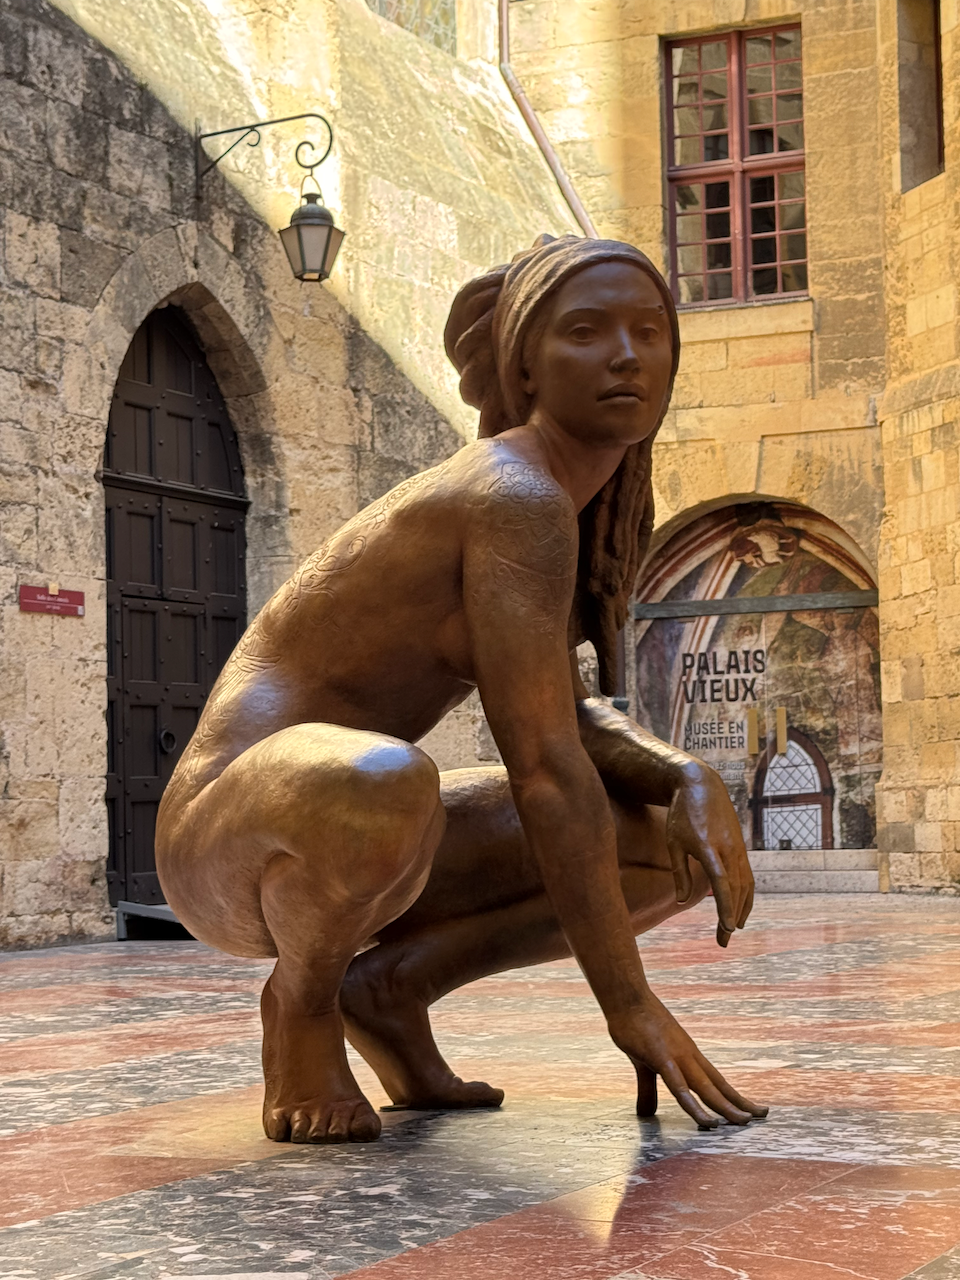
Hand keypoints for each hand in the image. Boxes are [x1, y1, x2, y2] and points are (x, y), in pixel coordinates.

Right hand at [609, 992, 768, 1127]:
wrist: (626, 997)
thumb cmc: (635, 1026)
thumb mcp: (643, 1063)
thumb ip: (648, 1089)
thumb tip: (647, 1113)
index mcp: (688, 1057)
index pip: (717, 1081)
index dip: (734, 1097)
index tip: (753, 1110)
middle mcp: (689, 1057)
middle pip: (718, 1086)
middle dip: (738, 1104)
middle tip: (762, 1117)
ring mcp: (677, 1056)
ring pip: (705, 1088)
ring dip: (723, 1107)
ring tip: (741, 1123)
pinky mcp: (661, 1057)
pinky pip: (679, 1086)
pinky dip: (692, 1104)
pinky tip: (703, 1119)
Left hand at [666, 764, 754, 945]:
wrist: (701, 786)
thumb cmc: (681, 814)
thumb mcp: (673, 842)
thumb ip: (679, 872)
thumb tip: (681, 901)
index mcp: (709, 848)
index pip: (721, 883)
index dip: (725, 907)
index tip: (728, 928)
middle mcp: (728, 850)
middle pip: (735, 890)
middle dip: (730, 918)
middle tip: (723, 942)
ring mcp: (738, 849)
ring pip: (745, 886)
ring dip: (740, 911)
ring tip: (730, 932)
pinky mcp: (741, 849)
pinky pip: (748, 878)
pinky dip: (746, 897)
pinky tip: (741, 913)